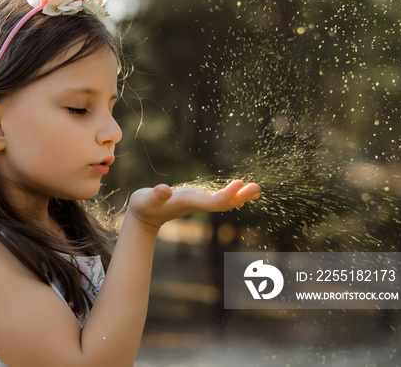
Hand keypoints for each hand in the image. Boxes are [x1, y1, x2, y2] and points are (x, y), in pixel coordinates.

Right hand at [128, 180, 260, 229]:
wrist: (143, 216)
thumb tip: (163, 190)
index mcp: (189, 202)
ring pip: (224, 202)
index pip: (214, 202)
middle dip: (241, 196)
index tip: (240, 183)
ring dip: (241, 196)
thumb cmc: (144, 206)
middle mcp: (197, 204)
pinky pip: (219, 200)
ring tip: (256, 190)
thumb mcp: (146, 199)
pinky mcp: (196, 201)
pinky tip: (241, 194)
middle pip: (224, 203)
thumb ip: (155, 195)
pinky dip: (232, 196)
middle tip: (257, 187)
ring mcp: (198, 203)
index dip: (228, 194)